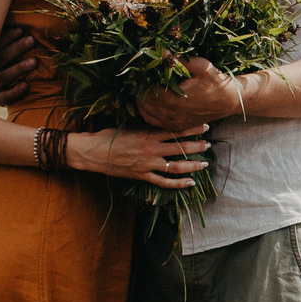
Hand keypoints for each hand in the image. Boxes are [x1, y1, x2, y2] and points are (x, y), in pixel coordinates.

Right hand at [0, 23, 37, 105]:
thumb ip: (2, 34)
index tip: (21, 30)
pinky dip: (15, 91)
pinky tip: (26, 85)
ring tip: (34, 61)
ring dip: (19, 68)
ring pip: (4, 76)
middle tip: (31, 40)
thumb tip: (18, 12)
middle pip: (1, 58)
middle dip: (16, 48)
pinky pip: (5, 97)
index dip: (7, 37)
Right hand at [66, 125, 210, 188]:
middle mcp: (151, 150)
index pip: (176, 130)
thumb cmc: (108, 136)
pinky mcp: (142, 176)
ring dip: (192, 165)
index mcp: (148, 134)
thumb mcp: (128, 125)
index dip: (192, 129)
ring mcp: (147, 165)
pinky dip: (178, 184)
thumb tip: (158, 117)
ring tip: (204, 163)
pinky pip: (164, 183)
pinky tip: (190, 183)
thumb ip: (146, 125)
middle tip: (209, 144)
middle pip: (180, 148)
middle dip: (197, 146)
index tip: (205, 125)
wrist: (92, 152)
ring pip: (176, 167)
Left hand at [138, 59, 244, 131]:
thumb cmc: (216, 82)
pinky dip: (147, 111)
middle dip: (141, 88)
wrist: (229, 101)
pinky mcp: (176, 126)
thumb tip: (162, 52)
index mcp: (174, 100)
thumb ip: (179, 60)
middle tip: (142, 76)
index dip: (142, 79)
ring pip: (146, 112)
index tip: (142, 69)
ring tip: (144, 87)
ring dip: (142, 100)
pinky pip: (153, 121)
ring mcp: (173, 122)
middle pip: (144, 102)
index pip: (147, 90)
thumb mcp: (200, 66)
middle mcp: (171, 115)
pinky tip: (149, 100)